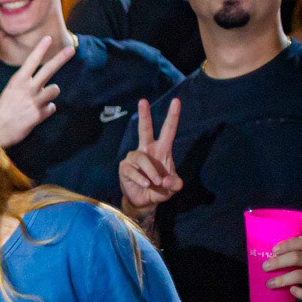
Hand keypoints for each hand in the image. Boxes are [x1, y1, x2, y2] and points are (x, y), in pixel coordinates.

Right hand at [0, 35, 75, 147]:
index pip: (31, 61)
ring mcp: (34, 101)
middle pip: (48, 70)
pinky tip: (35, 115)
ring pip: (55, 90)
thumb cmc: (1, 112)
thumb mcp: (10, 93)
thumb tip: (42, 85)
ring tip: (39, 101)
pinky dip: (45, 111)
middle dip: (61, 58)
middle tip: (71, 49)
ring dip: (50, 94)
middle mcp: (27, 88)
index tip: (48, 38)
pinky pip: (51, 108)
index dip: (40, 49)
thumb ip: (25, 87)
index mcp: (17, 81)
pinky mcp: (39, 114)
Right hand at [118, 98, 182, 214]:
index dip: (172, 116)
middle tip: (143, 100)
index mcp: (162, 150)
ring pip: (142, 158)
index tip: (176, 101)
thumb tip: (163, 180)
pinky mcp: (125, 167)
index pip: (168, 130)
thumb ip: (174, 184)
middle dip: (145, 115)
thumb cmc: (160, 190)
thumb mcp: (173, 188)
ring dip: (150, 172)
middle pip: (145, 130)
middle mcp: (147, 150)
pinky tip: (146, 185)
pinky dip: (141, 179)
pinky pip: (133, 171)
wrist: (145, 201)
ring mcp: (134, 158)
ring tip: (155, 183)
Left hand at [263, 236, 301, 301]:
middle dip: (278, 262)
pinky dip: (298, 293)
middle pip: (297, 257)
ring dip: (282, 279)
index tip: (273, 251)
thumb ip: (296, 252)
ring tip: (269, 283)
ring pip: (300, 275)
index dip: (286, 245)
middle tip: (265, 267)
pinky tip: (291, 290)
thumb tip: (269, 254)